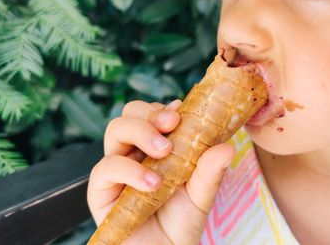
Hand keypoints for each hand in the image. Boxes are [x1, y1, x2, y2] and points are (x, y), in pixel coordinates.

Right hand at [87, 99, 234, 243]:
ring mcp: (117, 166)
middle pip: (131, 112)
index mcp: (156, 144)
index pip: (154, 112)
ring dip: (141, 132)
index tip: (182, 112)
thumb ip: (210, 170)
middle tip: (173, 123)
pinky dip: (130, 170)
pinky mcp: (101, 188)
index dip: (164, 108)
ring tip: (165, 152)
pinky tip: (152, 183)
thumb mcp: (201, 193)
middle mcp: (134, 150)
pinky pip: (106, 166)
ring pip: (116, 129)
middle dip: (151, 112)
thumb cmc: (181, 221)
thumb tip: (227, 147)